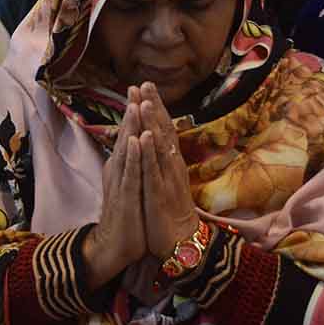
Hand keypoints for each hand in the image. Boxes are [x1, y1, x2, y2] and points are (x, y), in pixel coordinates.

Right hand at [83, 92, 146, 290]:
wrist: (112, 245)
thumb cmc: (125, 215)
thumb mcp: (129, 185)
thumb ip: (130, 165)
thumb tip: (133, 145)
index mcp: (122, 167)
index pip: (129, 134)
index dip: (134, 113)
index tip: (139, 89)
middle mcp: (118, 170)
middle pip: (126, 135)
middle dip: (132, 111)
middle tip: (135, 86)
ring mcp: (120, 182)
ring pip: (126, 150)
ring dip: (131, 127)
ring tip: (134, 104)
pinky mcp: (125, 196)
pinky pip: (130, 173)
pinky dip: (132, 155)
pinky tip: (134, 140)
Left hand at [139, 82, 199, 259]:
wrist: (180, 241)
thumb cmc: (169, 210)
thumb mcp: (164, 180)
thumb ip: (161, 160)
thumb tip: (156, 139)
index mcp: (169, 162)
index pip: (163, 129)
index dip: (155, 107)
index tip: (144, 86)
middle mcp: (170, 165)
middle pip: (163, 130)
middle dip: (153, 106)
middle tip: (144, 83)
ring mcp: (166, 178)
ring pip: (159, 146)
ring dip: (152, 123)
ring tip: (144, 101)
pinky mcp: (159, 193)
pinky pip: (154, 171)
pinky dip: (149, 153)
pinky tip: (145, 137)